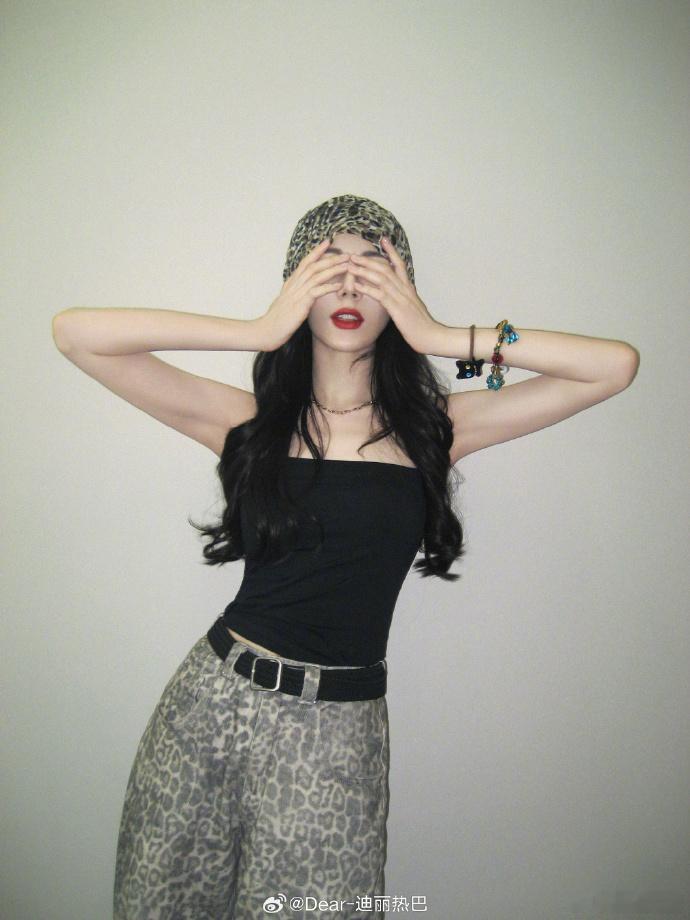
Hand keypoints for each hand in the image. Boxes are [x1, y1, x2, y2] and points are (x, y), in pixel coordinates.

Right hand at [257, 240, 350, 349]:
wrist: (267, 330)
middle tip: (346, 254)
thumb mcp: (287, 302)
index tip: (328, 242)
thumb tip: (306, 292)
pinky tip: (338, 286)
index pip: (305, 262)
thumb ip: (296, 294)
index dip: (316, 251)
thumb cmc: (277, 319)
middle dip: (330, 258)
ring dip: (333, 269)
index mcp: (291, 283)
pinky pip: (316, 292)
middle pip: (313, 266)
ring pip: (316, 276)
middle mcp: (294, 285)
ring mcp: (296, 294)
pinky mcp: (300, 305)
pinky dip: (328, 287)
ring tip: (346, 266)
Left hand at [349, 237, 442, 353]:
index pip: (400, 264)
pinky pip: (380, 295)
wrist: (432, 336)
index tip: (383, 240)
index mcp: (409, 288)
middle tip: (355, 255)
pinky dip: (368, 288)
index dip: (391, 251)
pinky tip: (358, 286)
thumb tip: (396, 297)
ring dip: (364, 271)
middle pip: (386, 268)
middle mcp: (405, 289)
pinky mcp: (397, 309)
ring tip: (351, 266)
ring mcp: (401, 298)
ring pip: (381, 278)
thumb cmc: (422, 326)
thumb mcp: (413, 308)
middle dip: (369, 260)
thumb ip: (404, 300)